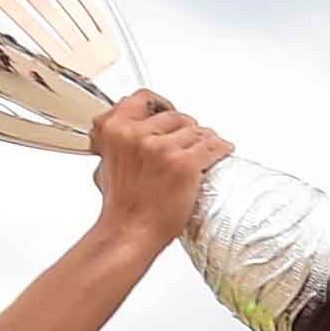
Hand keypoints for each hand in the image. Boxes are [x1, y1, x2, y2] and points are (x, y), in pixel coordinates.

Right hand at [87, 92, 227, 248]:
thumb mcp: (106, 163)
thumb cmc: (121, 205)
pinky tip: (223, 151)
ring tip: (209, 149)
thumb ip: (118, 142)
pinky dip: (222, 148)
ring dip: (206, 140)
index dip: (161, 105)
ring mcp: (161, 148)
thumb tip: (131, 133)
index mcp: (114, 128)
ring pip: (196, 131)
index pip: (144, 99)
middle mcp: (137, 134)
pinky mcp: (184, 164)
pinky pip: (212, 147)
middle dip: (187, 129)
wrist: (129, 232)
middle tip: (191, 141)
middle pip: (176, 116)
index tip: (170, 111)